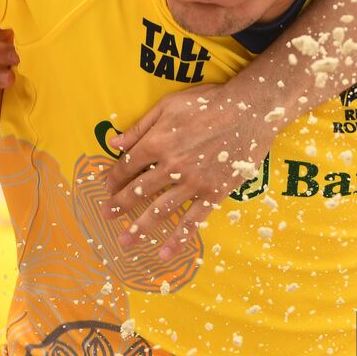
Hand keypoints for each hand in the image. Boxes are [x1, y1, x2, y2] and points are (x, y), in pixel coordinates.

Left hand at [102, 81, 288, 258]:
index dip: (114, 177)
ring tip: (125, 241)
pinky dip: (178, 239)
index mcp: (157, 142)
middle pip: (138, 190)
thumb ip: (140, 126)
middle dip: (119, 205)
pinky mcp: (213, 193)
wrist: (250, 111)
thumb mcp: (169, 105)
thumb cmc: (209, 102)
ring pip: (160, 210)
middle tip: (106, 215)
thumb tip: (113, 142)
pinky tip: (165, 253)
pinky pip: (192, 221)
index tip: (107, 186)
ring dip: (140, 228)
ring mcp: (192, 183)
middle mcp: (171, 166)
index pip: (127, 165)